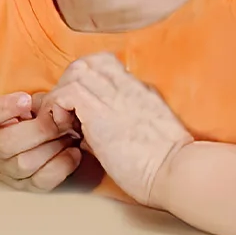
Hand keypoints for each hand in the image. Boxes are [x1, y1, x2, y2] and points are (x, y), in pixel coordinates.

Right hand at [0, 91, 83, 190]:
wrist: (35, 143)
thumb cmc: (33, 118)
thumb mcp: (31, 103)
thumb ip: (37, 102)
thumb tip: (55, 105)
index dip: (4, 108)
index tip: (26, 99)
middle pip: (3, 143)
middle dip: (37, 130)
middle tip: (58, 120)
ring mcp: (6, 170)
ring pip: (24, 164)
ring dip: (52, 147)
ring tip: (69, 135)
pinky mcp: (26, 185)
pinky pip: (42, 181)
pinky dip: (62, 165)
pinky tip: (73, 151)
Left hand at [38, 54, 191, 206]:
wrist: (177, 172)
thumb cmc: (165, 164)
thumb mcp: (145, 132)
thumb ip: (119, 123)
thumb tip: (88, 132)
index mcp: (139, 90)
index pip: (104, 63)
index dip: (86, 80)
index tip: (81, 108)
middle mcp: (126, 86)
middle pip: (86, 63)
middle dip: (69, 85)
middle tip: (69, 115)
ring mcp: (114, 96)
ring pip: (74, 72)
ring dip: (62, 96)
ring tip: (67, 124)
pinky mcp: (100, 112)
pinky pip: (66, 93)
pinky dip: (58, 108)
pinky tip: (67, 130)